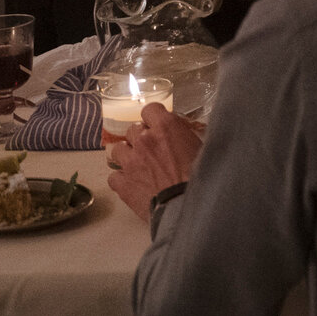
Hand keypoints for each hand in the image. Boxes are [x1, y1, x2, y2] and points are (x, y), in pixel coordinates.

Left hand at [107, 104, 205, 223]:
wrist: (187, 206)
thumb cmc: (201, 176)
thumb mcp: (203, 146)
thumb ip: (187, 135)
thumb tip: (185, 132)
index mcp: (166, 127)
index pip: (150, 109)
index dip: (154, 117)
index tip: (159, 125)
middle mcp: (144, 140)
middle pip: (133, 129)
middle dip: (142, 136)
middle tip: (153, 148)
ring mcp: (130, 162)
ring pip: (118, 149)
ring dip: (128, 154)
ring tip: (139, 164)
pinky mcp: (122, 184)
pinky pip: (114, 176)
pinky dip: (122, 178)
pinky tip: (133, 182)